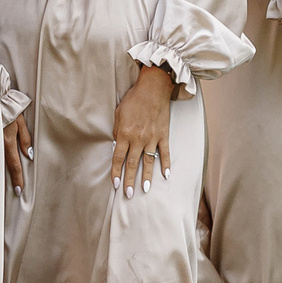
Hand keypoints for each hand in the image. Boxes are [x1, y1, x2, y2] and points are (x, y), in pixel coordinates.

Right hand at [3, 113, 30, 198]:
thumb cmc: (10, 109)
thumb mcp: (21, 122)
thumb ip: (25, 138)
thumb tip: (28, 155)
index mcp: (7, 141)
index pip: (14, 164)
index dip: (17, 177)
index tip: (19, 189)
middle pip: (6, 166)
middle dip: (10, 179)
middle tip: (14, 192)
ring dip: (3, 173)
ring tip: (6, 184)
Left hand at [109, 66, 175, 196]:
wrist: (153, 88)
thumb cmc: (133, 100)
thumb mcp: (118, 114)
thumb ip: (117, 132)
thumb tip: (118, 147)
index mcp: (125, 134)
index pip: (118, 158)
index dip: (116, 172)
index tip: (115, 184)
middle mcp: (138, 139)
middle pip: (132, 164)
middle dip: (130, 180)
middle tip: (128, 194)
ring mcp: (152, 138)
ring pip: (148, 162)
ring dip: (146, 177)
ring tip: (144, 190)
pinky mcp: (163, 135)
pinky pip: (165, 153)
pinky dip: (165, 164)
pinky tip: (166, 175)